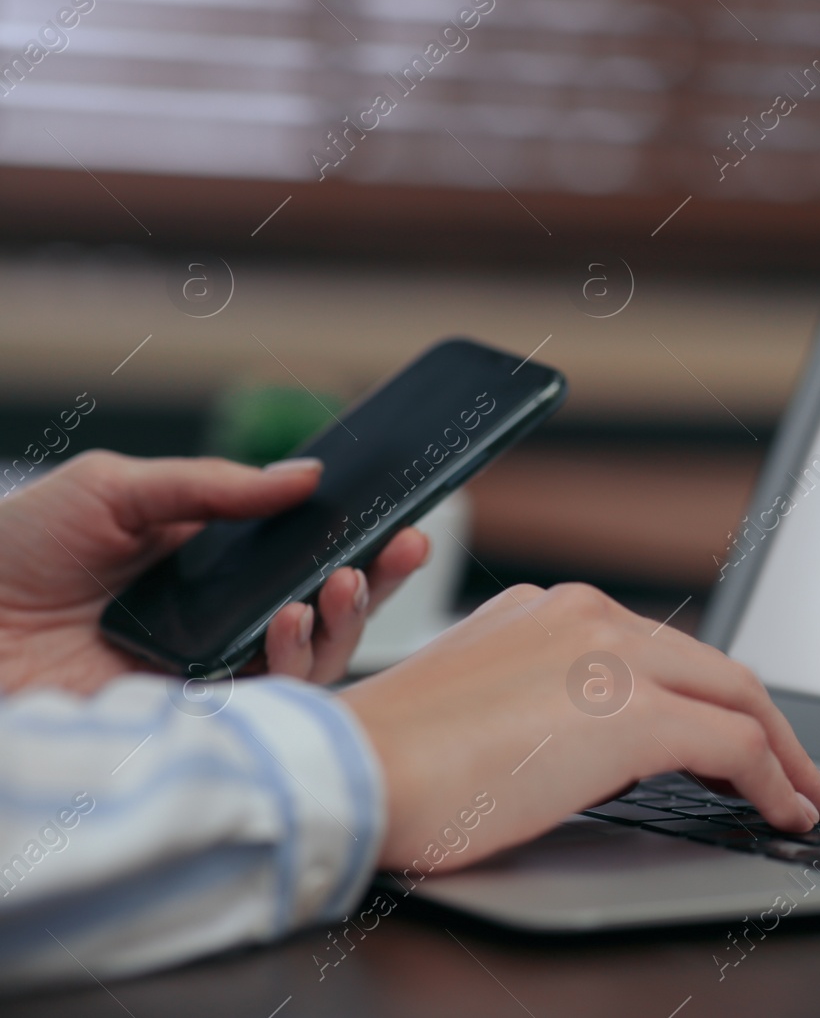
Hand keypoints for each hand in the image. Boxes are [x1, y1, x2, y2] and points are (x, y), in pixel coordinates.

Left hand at [0, 450, 429, 694]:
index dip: (358, 542)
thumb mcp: (115, 489)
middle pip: (325, 612)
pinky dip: (294, 661)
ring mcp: (207, 676)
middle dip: (376, 581)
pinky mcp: (189, 723)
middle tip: (401, 547)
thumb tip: (307, 476)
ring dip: (342, 621)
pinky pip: (269, 703)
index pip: (302, 558)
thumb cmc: (13, 553)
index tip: (400, 519)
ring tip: (336, 584)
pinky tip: (289, 621)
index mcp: (207, 568)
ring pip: (312, 662)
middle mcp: (218, 626)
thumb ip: (214, 486)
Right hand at [340, 582, 819, 867]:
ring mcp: (615, 657)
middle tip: (803, 777)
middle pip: (717, 671)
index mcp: (556, 613)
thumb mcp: (491, 712)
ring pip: (739, 699)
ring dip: (784, 756)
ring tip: (807, 801)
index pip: (666, 655)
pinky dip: (772, 783)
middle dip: (773, 729)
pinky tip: (784, 815)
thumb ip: (561, 710)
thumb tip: (623, 755)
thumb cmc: (397, 764)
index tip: (746, 744)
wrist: (348, 771)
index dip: (719, 704)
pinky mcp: (631, 711)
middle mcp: (591, 617)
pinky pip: (733, 747)